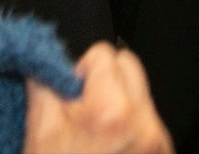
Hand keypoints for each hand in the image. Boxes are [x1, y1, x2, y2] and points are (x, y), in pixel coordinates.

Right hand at [22, 43, 173, 153]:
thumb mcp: (39, 132)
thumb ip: (45, 83)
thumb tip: (47, 61)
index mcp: (112, 112)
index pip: (104, 54)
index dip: (79, 73)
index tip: (69, 97)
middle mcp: (145, 126)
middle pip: (130, 67)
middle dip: (104, 83)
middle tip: (82, 115)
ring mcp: (158, 145)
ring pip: (140, 96)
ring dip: (118, 106)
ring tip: (95, 140)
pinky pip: (148, 124)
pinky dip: (130, 130)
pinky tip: (110, 153)